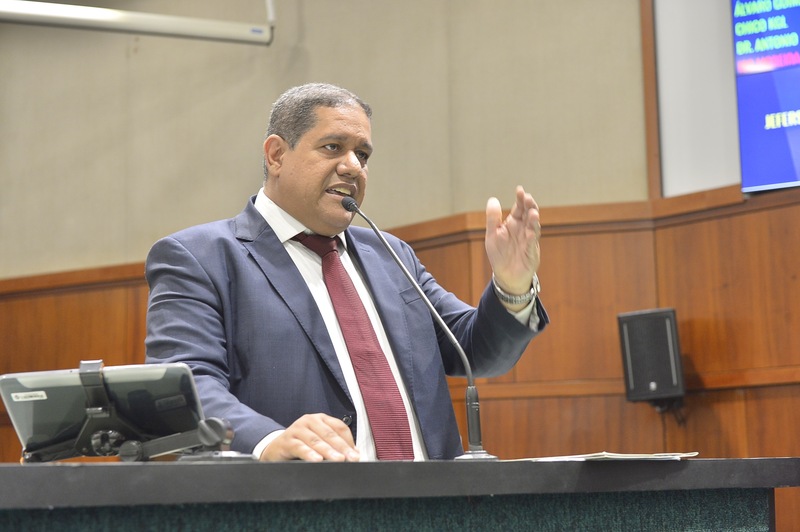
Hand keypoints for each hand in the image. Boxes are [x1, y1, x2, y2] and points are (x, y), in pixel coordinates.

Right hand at [259, 413, 360, 461]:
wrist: (275, 449)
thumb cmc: (302, 445)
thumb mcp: (319, 443)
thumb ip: (335, 446)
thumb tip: (355, 454)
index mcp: (321, 419)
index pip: (339, 427)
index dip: (349, 441)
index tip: (356, 454)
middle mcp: (310, 420)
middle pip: (330, 434)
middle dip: (342, 447)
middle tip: (352, 458)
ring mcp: (297, 429)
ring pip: (316, 441)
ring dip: (329, 451)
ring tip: (339, 460)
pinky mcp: (287, 440)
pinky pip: (300, 447)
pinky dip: (309, 454)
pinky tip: (317, 460)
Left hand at [485, 185, 540, 299]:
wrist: (506, 275)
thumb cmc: (499, 254)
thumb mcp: (492, 235)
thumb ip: (493, 218)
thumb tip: (493, 199)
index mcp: (513, 223)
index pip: (519, 208)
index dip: (520, 199)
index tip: (520, 190)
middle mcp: (523, 229)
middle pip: (528, 215)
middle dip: (529, 206)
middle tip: (528, 198)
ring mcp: (529, 240)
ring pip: (533, 228)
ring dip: (534, 221)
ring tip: (533, 213)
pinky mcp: (531, 253)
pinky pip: (532, 245)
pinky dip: (532, 239)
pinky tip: (531, 234)